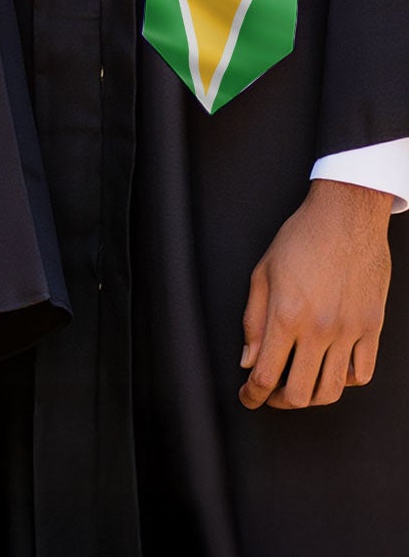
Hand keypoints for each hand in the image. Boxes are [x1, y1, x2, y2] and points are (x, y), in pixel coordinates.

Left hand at [240, 178, 391, 408]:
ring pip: (333, 390)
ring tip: (297, 389)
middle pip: (300, 393)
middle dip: (278, 402)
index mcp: (286, 315)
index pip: (266, 374)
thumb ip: (253, 321)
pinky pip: (362, 373)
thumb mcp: (262, 273)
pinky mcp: (372, 329)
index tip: (247, 398)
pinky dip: (344, 381)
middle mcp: (320, 330)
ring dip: (311, 398)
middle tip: (268, 395)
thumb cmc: (300, 239)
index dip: (252, 395)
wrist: (346, 218)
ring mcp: (350, 332)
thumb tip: (248, 360)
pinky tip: (330, 371)